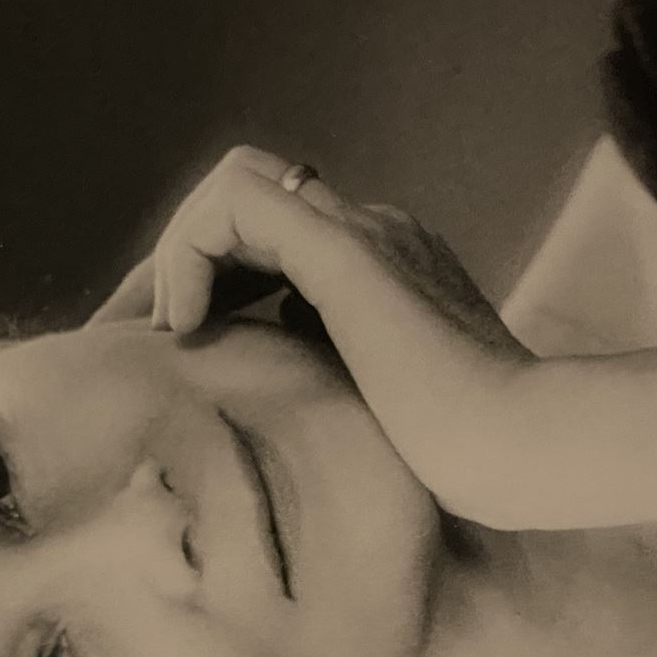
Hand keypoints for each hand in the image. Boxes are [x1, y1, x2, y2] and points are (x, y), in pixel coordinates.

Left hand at [92, 146, 539, 524]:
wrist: (523, 449)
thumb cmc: (464, 465)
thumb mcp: (377, 420)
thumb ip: (332, 392)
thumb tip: (267, 404)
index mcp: (388, 274)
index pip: (278, 248)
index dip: (211, 284)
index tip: (168, 351)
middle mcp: (377, 235)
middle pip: (248, 212)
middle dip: (177, 265)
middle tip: (134, 335)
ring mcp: (365, 234)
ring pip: (236, 190)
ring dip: (181, 256)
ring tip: (164, 333)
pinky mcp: (344, 250)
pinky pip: (234, 206)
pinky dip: (190, 257)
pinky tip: (183, 327)